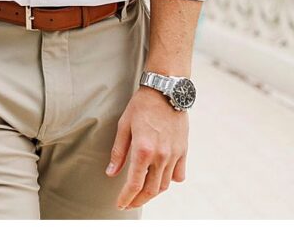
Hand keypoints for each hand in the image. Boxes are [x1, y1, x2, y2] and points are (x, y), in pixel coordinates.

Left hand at [106, 89, 188, 210]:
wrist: (166, 89)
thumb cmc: (142, 105)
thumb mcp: (124, 125)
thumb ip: (118, 152)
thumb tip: (110, 172)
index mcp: (143, 150)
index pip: (134, 184)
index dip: (126, 198)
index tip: (120, 204)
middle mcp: (160, 156)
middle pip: (150, 190)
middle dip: (138, 200)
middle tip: (129, 203)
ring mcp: (174, 154)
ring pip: (164, 185)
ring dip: (152, 193)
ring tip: (142, 192)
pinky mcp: (183, 150)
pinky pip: (178, 175)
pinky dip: (169, 181)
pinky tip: (161, 178)